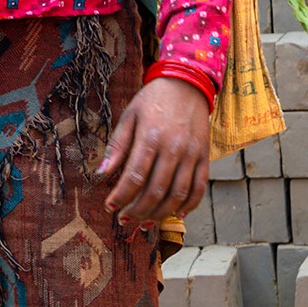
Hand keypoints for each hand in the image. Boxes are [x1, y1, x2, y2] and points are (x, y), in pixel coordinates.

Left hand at [100, 77, 211, 223]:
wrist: (187, 83)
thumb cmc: (153, 100)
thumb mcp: (129, 116)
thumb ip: (117, 146)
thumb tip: (102, 174)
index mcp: (150, 137)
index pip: (134, 177)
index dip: (121, 197)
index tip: (110, 206)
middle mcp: (173, 148)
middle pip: (155, 191)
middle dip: (137, 211)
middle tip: (124, 220)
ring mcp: (192, 154)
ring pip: (177, 195)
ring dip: (160, 215)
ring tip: (145, 223)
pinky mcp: (205, 157)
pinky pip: (199, 188)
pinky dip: (189, 206)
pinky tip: (176, 214)